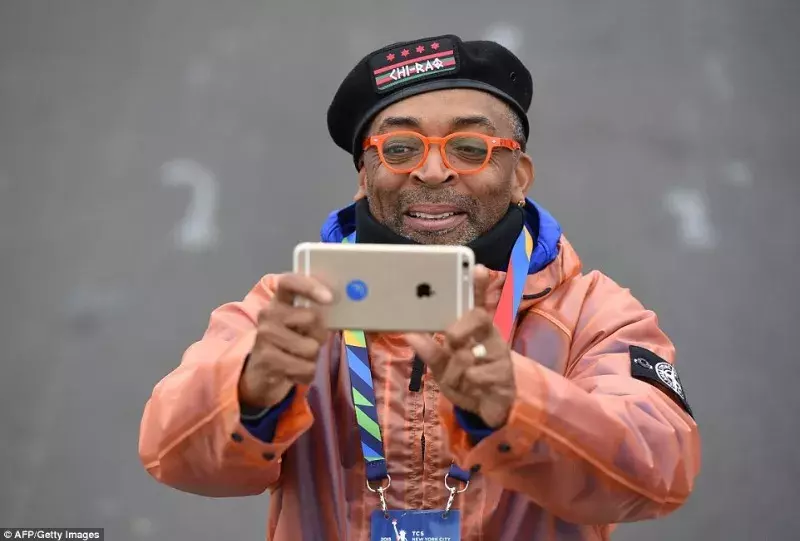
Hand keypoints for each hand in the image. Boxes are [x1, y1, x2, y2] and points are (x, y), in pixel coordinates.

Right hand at [239, 274, 332, 408]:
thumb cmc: (288, 345)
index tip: (329, 298)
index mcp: (279, 301)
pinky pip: (306, 368)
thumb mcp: (300, 326)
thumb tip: (338, 303)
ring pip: (310, 347)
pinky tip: (295, 371)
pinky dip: (307, 374)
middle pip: (311, 317)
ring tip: (300, 358)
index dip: (310, 286)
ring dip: (313, 357)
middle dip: (320, 334)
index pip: (289, 282)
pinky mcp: (267, 360)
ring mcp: (264, 336)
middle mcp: (268, 314)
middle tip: (311, 341)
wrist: (260, 374)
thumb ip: (316, 314)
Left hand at [405, 265, 514, 427]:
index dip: (478, 285)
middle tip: (451, 340)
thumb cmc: (464, 380)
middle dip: (460, 328)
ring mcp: (500, 354)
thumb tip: (410, 335)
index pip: (478, 303)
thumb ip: (430, 352)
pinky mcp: (505, 374)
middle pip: (479, 318)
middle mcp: (490, 336)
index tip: (476, 267)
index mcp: (475, 330)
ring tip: (459, 379)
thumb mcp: (441, 367)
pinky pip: (476, 376)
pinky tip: (474, 389)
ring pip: (470, 354)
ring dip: (455, 371)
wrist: (485, 411)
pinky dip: (466, 385)